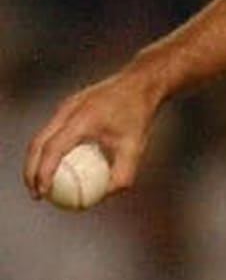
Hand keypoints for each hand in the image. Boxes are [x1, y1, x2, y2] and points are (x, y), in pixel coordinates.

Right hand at [24, 67, 162, 201]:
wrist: (140, 83)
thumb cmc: (139, 116)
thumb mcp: (135, 147)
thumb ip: (122, 174)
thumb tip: (104, 196)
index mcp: (81, 119)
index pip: (53, 148)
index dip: (43, 172)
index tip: (43, 193)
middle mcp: (68, 110)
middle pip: (37, 144)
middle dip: (31, 171)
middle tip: (36, 194)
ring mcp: (65, 106)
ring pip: (41, 137)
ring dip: (37, 161)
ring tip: (42, 185)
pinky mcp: (68, 105)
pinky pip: (52, 131)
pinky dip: (49, 149)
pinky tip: (58, 167)